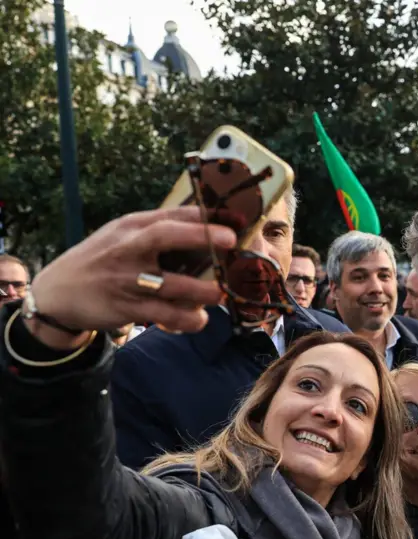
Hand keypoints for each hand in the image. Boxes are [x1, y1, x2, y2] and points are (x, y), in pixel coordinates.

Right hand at [26, 207, 228, 349]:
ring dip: (202, 290)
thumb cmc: (102, 261)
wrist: (57, 293)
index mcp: (131, 228)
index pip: (170, 214)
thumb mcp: (121, 237)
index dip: (204, 215)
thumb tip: (206, 226)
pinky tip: (199, 319)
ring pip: (172, 284)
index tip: (236, 219)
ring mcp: (127, 279)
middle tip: (231, 241)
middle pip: (164, 236)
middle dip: (200, 236)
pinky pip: (165, 315)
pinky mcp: (126, 307)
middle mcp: (128, 249)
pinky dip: (188, 319)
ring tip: (220, 294)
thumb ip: (156, 231)